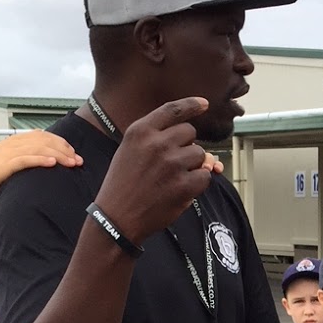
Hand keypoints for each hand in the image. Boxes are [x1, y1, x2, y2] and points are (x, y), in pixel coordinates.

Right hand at [0, 131, 81, 207]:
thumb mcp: (9, 164)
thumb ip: (23, 160)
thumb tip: (41, 163)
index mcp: (14, 142)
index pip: (42, 136)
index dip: (60, 142)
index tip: (74, 153)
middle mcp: (12, 144)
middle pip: (43, 140)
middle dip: (64, 149)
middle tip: (78, 160)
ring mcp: (8, 154)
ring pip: (37, 148)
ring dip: (58, 154)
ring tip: (72, 162)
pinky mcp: (4, 166)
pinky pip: (25, 160)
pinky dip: (40, 159)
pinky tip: (52, 162)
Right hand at [95, 97, 223, 243]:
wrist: (116, 218)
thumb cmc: (124, 184)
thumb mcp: (130, 150)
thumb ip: (158, 140)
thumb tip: (205, 153)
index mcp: (140, 131)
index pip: (172, 110)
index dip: (191, 105)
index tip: (204, 104)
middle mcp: (157, 143)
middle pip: (189, 133)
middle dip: (186, 146)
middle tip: (172, 164)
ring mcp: (172, 164)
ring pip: (200, 154)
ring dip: (192, 165)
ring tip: (173, 179)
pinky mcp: (183, 186)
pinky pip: (205, 176)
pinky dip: (198, 183)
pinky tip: (181, 190)